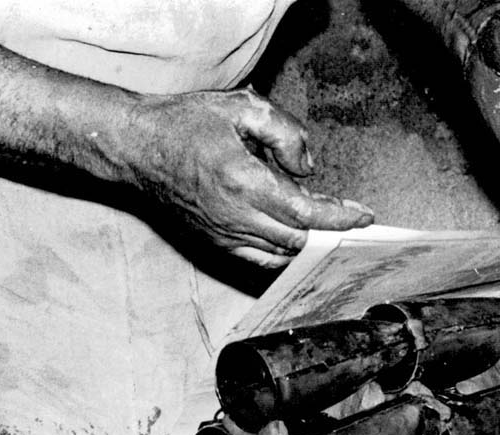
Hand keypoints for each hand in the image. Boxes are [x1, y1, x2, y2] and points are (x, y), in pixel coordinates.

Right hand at [119, 88, 373, 267]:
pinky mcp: (215, 244)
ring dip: (309, 244)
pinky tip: (298, 244)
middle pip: (299, 239)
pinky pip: (259, 262)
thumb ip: (283, 132)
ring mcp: (224, 236)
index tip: (364, 217)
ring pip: (282, 254)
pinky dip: (284, 257)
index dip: (340, 218)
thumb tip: (307, 168)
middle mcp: (235, 217)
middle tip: (350, 219)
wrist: (136, 149)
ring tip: (327, 228)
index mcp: (243, 182)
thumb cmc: (185, 123)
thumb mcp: (240, 107)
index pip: (306, 213)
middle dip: (330, 231)